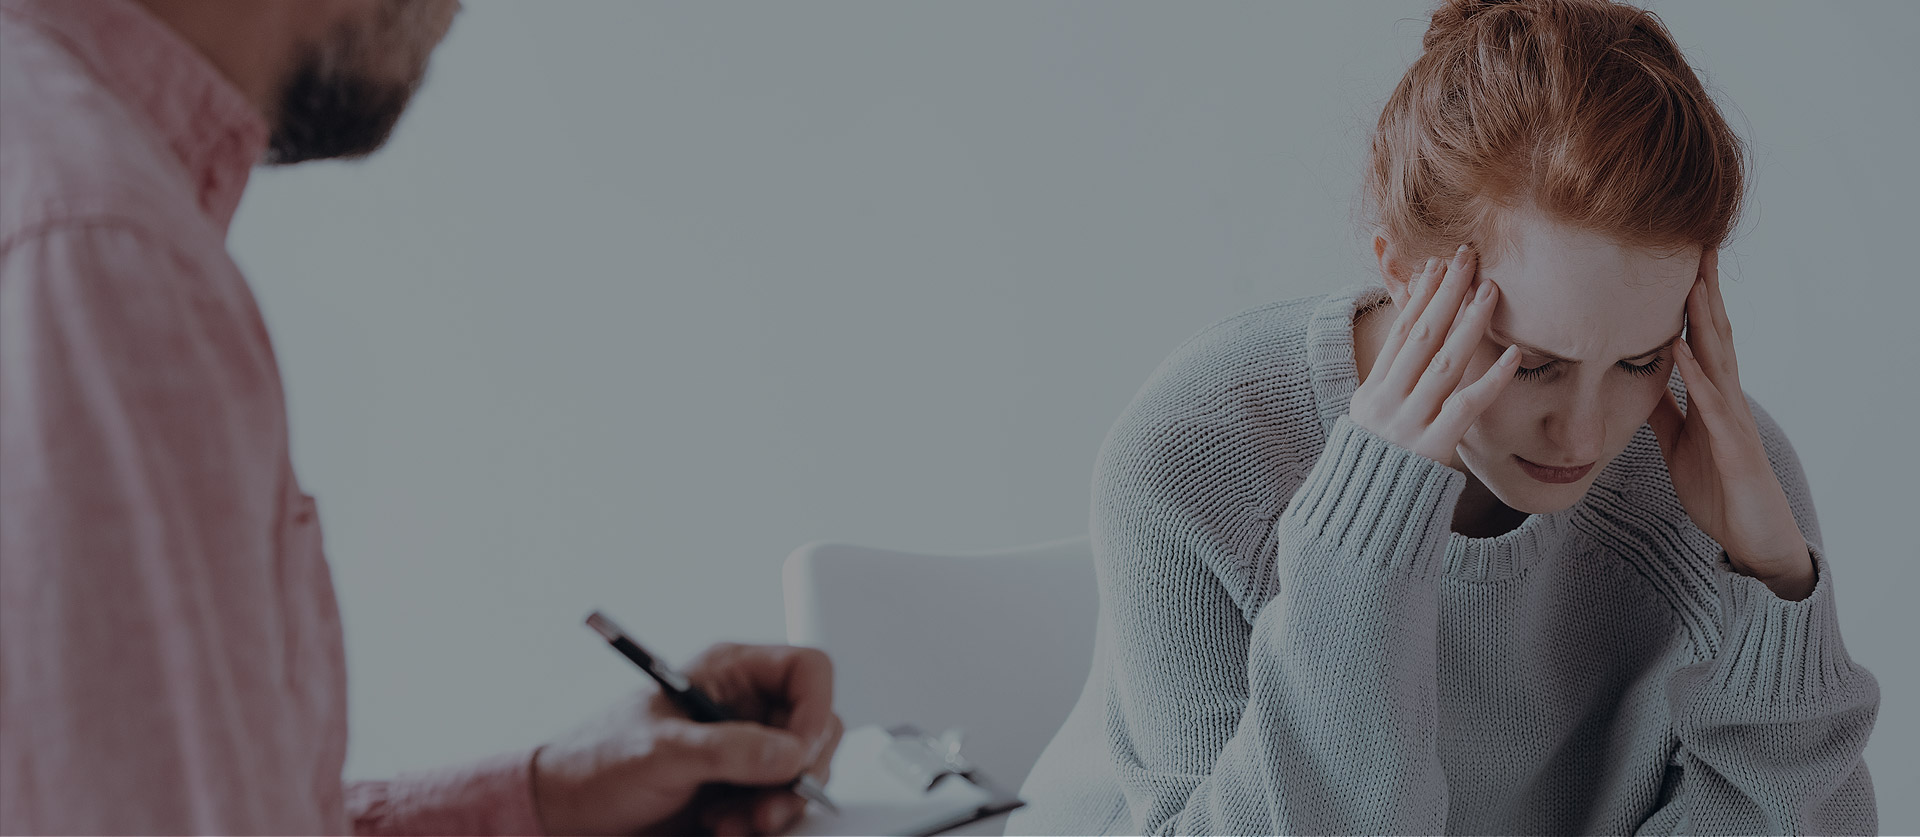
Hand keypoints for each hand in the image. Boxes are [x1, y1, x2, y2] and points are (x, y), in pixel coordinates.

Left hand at [530, 643, 842, 835]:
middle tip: (769, 803)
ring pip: (805, 772)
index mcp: (730, 673)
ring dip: (779, 805)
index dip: (815, 711)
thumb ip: (728, 749)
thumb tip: (790, 753)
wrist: (568, 815)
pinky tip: (725, 826)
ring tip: (735, 821)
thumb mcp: (659, 751)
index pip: (807, 671)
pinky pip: (782, 804)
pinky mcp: (742, 789)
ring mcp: (746, 750)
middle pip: (818, 727)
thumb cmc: (595, 763)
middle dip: (800, 772)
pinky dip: (764, 823)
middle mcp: (746, 708)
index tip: (798, 756)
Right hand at [1350, 244, 1521, 466]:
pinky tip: (1514, 355)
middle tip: (1468, 258)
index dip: (1419, 297)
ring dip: (1470, 323)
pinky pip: (1467, 406)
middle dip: (1446, 293)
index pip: (1399, 333)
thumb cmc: (1375, 473)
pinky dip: (1492, 378)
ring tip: (1492, 291)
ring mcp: (1408, 424)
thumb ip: (1390, 392)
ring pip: (1444, 362)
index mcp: (1371, 392)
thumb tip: (1409, 360)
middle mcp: (1386, 402)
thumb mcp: (1370, 426)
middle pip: (1421, 335)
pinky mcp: (1431, 448)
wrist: (1361, 521)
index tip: (1437, 266)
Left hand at [1649, 248, 1814, 599]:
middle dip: (1703, 291)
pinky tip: (1682, 351)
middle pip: (1713, 334)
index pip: (1697, 336)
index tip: (1672, 259)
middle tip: (1693, 243)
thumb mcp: (1678, 442)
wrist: (1750, 536)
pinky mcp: (1734, 445)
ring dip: (1704, 321)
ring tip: (1690, 280)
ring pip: (1719, 360)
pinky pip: (1712, 406)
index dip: (1686, 299)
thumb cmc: (1718, 487)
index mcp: (1710, 394)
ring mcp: (1733, 418)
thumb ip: (1664, 410)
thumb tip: (1639, 380)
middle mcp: (1725, 397)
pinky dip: (1697, 377)